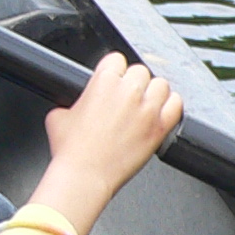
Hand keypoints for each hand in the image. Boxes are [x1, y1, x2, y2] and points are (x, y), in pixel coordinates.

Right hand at [29, 53, 182, 234]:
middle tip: (126, 98)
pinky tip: (160, 113)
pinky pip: (176, 104)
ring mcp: (146, 109)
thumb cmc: (71, 150)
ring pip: (161, 84)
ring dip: (152, 92)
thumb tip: (77, 105)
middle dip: (133, 83)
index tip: (112, 81)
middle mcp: (128, 91)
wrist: (84, 176)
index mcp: (103, 81)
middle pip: (140, 71)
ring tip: (144, 105)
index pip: (117, 59)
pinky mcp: (159, 128)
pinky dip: (170, 106)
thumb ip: (71, 102)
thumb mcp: (58, 115)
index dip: (113, 71)